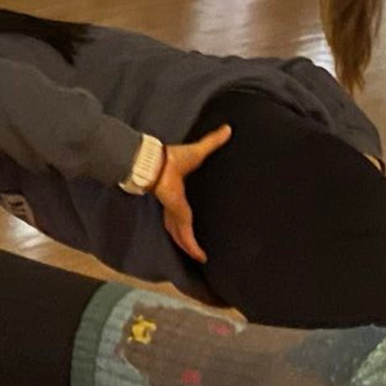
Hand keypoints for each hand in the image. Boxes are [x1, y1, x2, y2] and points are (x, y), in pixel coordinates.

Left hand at [154, 126, 232, 263]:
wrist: (158, 165)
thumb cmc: (174, 158)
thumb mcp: (199, 151)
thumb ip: (213, 141)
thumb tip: (227, 128)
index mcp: (178, 194)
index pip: (181, 210)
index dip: (185, 218)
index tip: (193, 223)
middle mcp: (175, 207)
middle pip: (180, 227)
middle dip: (186, 238)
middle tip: (198, 249)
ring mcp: (175, 214)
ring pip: (182, 236)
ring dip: (189, 247)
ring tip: (201, 257)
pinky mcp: (178, 218)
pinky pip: (186, 237)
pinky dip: (192, 247)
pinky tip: (200, 257)